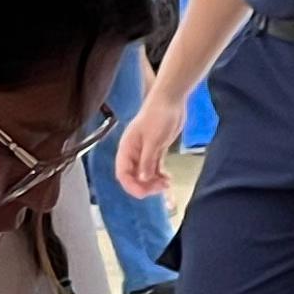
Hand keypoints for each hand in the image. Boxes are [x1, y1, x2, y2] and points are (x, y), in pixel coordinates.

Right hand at [114, 85, 187, 200]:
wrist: (170, 100)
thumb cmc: (158, 116)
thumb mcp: (153, 140)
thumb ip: (147, 160)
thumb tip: (143, 180)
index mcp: (127, 149)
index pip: (123, 173)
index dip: (131, 186)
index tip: (143, 194)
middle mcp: (133, 153)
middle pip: (133, 176)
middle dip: (144, 186)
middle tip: (160, 189)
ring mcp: (144, 152)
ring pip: (144, 174)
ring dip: (153, 183)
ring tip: (166, 184)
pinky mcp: (155, 150)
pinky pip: (154, 168)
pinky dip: (159, 175)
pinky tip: (167, 179)